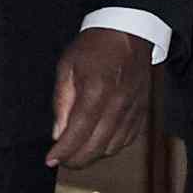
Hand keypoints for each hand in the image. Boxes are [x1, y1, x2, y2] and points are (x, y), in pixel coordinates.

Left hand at [48, 28, 152, 167]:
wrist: (130, 31)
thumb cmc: (94, 46)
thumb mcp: (67, 66)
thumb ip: (62, 102)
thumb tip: (58, 134)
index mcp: (96, 90)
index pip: (78, 132)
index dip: (64, 151)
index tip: (50, 160)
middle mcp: (118, 104)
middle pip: (97, 146)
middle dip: (76, 159)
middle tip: (62, 160)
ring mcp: (133, 109)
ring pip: (113, 147)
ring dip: (93, 154)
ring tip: (78, 150)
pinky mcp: (142, 111)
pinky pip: (127, 140)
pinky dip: (111, 146)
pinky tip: (99, 142)